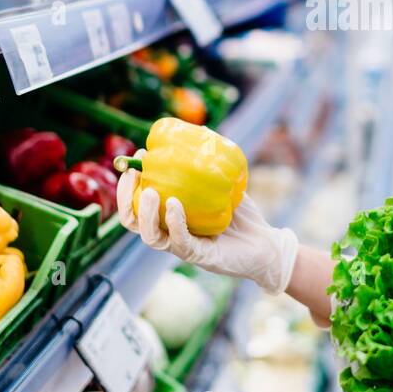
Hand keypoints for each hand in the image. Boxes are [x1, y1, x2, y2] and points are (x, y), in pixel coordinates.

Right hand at [117, 171, 297, 294]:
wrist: (266, 244)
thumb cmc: (241, 215)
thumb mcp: (222, 186)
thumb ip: (206, 168)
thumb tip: (196, 135)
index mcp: (170, 218)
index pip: (138, 206)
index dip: (129, 186)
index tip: (134, 161)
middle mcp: (171, 234)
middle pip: (134, 222)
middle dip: (127, 198)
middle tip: (132, 174)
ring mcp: (183, 247)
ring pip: (151, 237)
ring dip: (146, 213)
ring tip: (150, 191)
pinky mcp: (200, 256)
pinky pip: (180, 242)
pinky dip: (175, 223)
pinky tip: (175, 204)